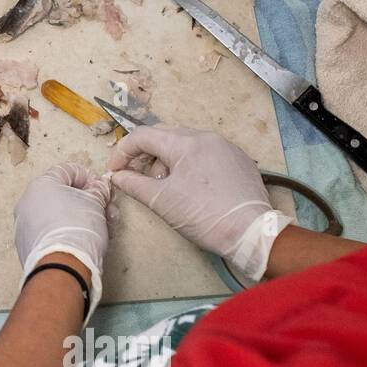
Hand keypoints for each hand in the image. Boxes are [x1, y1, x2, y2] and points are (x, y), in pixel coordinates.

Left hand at [14, 163, 111, 313]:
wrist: (61, 266)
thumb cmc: (78, 228)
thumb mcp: (96, 203)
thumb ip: (98, 190)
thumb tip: (99, 188)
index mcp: (41, 184)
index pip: (68, 170)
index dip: (89, 177)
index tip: (102, 189)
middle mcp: (28, 201)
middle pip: (62, 193)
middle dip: (88, 201)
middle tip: (106, 211)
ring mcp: (24, 223)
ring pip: (57, 213)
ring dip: (81, 217)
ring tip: (101, 229)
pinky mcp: (26, 243)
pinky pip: (49, 230)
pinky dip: (66, 230)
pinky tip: (82, 240)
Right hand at [108, 125, 291, 282]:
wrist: (251, 231)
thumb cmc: (202, 215)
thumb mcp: (161, 201)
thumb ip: (133, 184)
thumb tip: (117, 176)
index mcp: (185, 142)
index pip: (142, 136)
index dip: (122, 152)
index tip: (115, 172)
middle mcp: (206, 137)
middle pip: (164, 135)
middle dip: (145, 154)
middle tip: (137, 177)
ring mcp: (226, 146)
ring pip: (186, 144)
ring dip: (167, 160)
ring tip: (166, 186)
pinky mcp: (239, 160)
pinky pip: (206, 153)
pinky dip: (190, 164)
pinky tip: (192, 187)